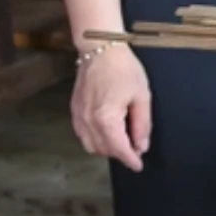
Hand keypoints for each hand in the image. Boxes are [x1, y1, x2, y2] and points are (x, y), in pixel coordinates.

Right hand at [72, 43, 150, 171]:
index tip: (138, 166)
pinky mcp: (73, 110)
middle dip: (120, 153)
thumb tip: (141, 145)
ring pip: (90, 145)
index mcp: (106, 119)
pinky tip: (107, 131)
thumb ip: (142, 124)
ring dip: (106, 148)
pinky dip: (95, 139)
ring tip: (123, 139)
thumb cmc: (123, 69)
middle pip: (103, 150)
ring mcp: (78, 116)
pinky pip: (82, 134)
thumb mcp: (141, 96)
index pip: (119, 149)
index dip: (130, 159)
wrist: (100, 49)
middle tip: (135, 147)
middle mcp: (88, 121)